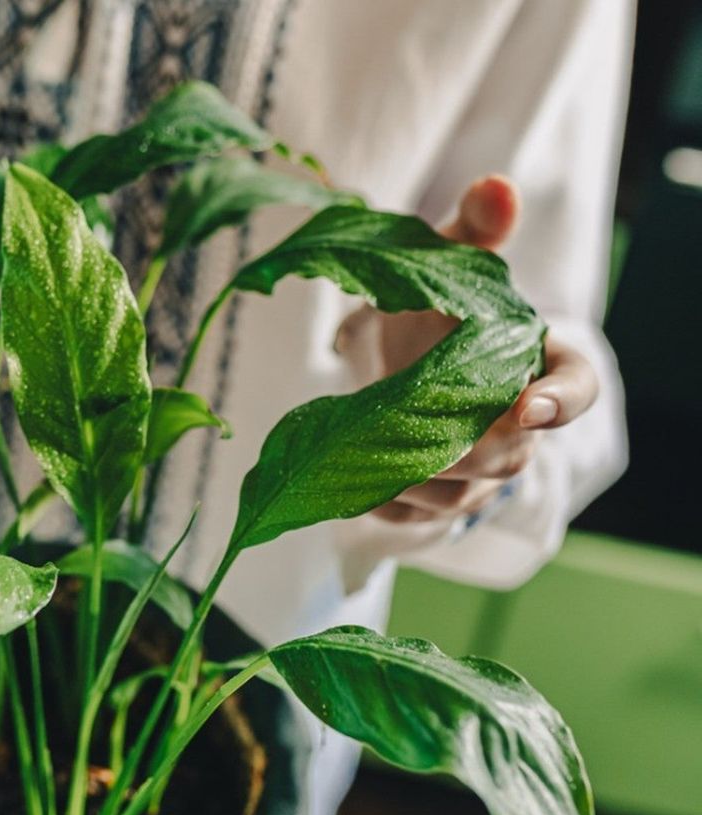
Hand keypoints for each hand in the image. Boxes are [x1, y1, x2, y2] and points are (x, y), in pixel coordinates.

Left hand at [336, 175, 599, 524]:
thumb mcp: (454, 261)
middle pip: (508, 455)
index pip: (578, 389)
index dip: (560, 403)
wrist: (406, 355)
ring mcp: (481, 471)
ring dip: (413, 478)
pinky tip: (349, 480)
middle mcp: (520, 428)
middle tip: (409, 429)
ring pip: (459, 493)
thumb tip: (495, 187)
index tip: (528, 406)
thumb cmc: (443, 307)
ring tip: (364, 452)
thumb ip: (475, 229)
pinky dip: (383, 501)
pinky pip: (416, 514)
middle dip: (459, 447)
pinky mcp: (438, 498)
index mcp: (543, 366)